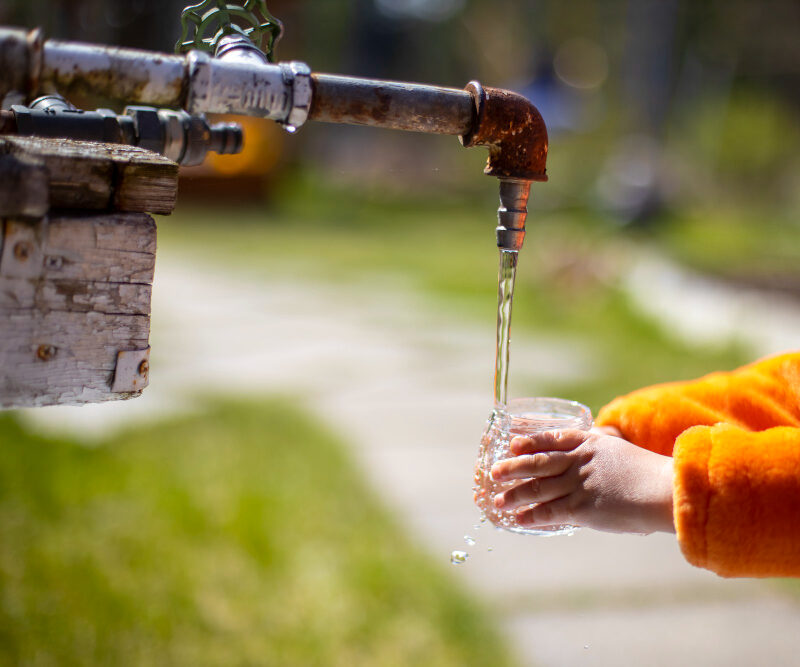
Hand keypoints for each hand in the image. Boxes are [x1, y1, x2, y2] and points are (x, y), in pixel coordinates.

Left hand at [490, 429, 674, 534]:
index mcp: (590, 443)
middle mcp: (578, 461)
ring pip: (537, 488)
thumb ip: (600, 457)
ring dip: (515, 495)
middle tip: (494, 472)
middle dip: (512, 467)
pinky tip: (519, 519)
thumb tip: (590, 468)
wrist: (664, 491)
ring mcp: (578, 484)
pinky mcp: (581, 508)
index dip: (529, 442)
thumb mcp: (621, 453)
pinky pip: (549, 512)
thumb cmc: (650, 475)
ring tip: (498, 500)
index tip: (512, 444)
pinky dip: (532, 516)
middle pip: (537, 462)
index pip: (552, 439)